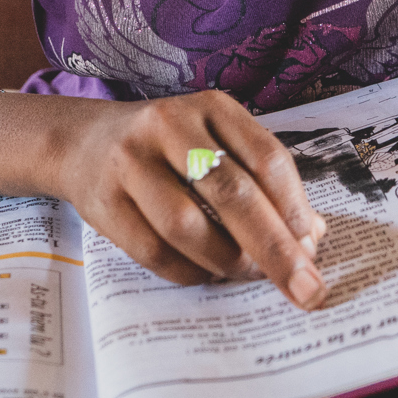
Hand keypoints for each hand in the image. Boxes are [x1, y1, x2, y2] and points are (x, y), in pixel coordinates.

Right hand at [56, 90, 330, 309]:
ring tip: (245, 274)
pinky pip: (153, 251)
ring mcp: (131, 161)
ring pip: (188, 225)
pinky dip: (188, 271)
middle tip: (305, 289)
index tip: (314, 248)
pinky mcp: (103, 201)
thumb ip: (262, 183)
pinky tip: (205, 273)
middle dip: (275, 248)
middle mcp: (170, 126)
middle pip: (233, 193)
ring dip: (227, 261)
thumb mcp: (216, 146)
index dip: (296, 209)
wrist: (83, 142)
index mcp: (212, 108)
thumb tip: (311, 238)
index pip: (267, 159)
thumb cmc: (168, 151)